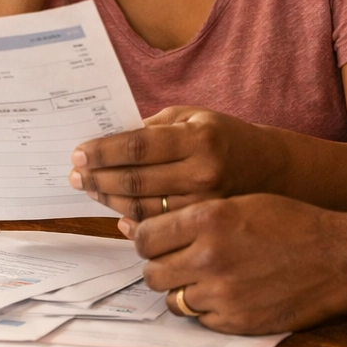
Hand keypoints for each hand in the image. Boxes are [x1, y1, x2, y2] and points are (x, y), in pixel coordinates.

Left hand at [69, 107, 285, 218]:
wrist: (271, 169)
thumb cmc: (223, 137)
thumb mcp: (193, 117)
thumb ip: (152, 127)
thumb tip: (107, 141)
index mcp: (198, 139)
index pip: (137, 146)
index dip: (103, 152)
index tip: (78, 154)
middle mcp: (203, 173)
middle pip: (135, 181)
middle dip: (98, 179)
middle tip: (75, 176)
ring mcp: (205, 205)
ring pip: (143, 210)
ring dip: (109, 201)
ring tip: (90, 191)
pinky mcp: (206, 227)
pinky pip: (160, 229)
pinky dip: (132, 222)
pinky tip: (117, 213)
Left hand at [124, 194, 346, 334]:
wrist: (339, 258)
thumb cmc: (291, 223)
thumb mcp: (239, 202)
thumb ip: (189, 214)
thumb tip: (132, 226)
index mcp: (208, 219)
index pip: (144, 237)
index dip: (146, 239)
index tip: (157, 241)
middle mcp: (210, 257)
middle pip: (151, 271)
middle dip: (159, 265)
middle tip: (177, 260)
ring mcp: (223, 293)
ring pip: (171, 298)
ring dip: (180, 288)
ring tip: (203, 276)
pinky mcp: (237, 321)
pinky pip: (199, 318)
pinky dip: (205, 308)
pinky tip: (226, 292)